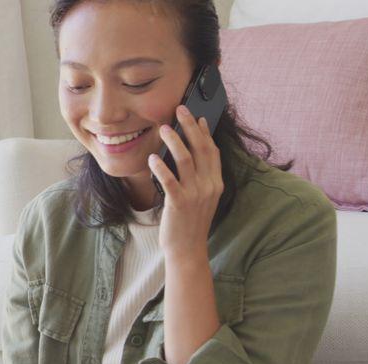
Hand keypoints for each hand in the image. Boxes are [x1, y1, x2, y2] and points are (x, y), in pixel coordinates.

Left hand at [148, 105, 223, 258]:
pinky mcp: (179, 203)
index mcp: (215, 183)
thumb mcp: (201, 198)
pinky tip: (152, 157)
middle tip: (179, 109)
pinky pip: (170, 180)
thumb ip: (200, 178)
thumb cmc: (190, 223)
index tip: (197, 116)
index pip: (212, 151)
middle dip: (189, 127)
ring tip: (163, 128)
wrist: (188, 249)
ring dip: (174, 141)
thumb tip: (191, 156)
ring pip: (186, 160)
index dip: (204, 133)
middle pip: (201, 149)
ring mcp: (195, 195)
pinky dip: (161, 167)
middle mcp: (208, 186)